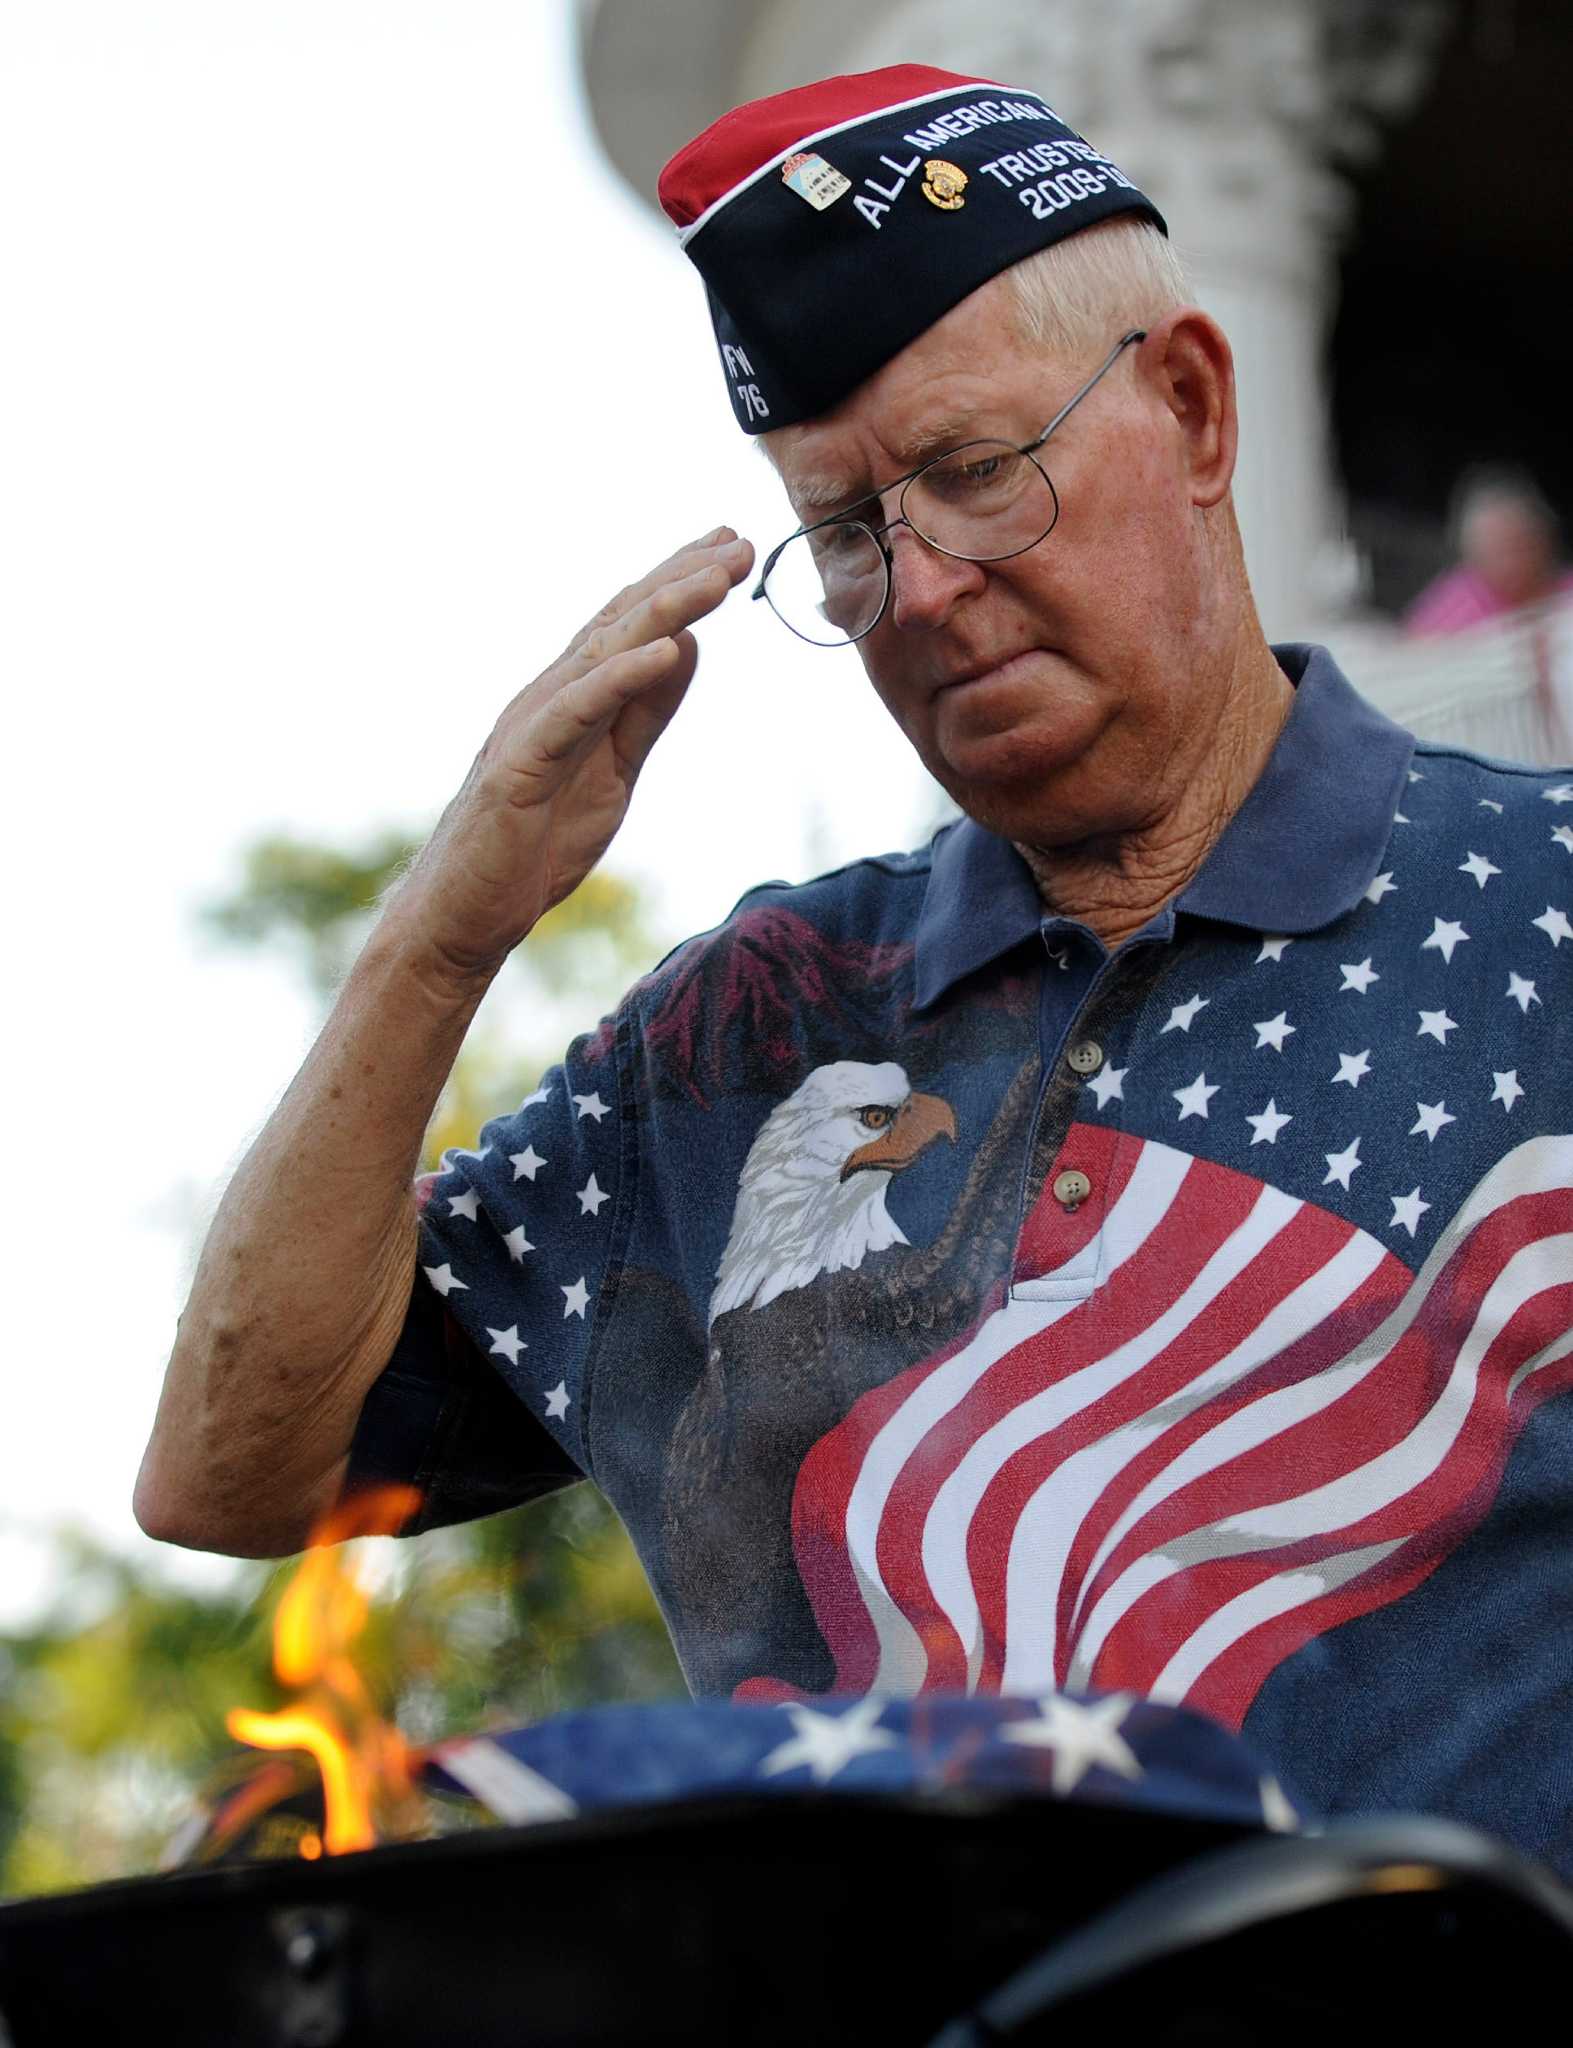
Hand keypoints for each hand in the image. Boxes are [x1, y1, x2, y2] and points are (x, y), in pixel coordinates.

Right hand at [392, 526, 754, 990]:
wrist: (463, 916)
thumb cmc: (532, 845)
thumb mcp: (615, 772)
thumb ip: (645, 712)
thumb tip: (686, 649)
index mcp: (570, 697)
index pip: (630, 627)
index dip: (679, 584)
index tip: (731, 548)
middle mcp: (548, 696)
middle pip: (621, 624)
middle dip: (681, 579)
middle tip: (738, 541)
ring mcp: (531, 727)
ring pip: (602, 654)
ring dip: (663, 611)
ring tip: (715, 578)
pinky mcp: (520, 766)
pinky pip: (577, 712)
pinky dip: (621, 678)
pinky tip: (667, 650)